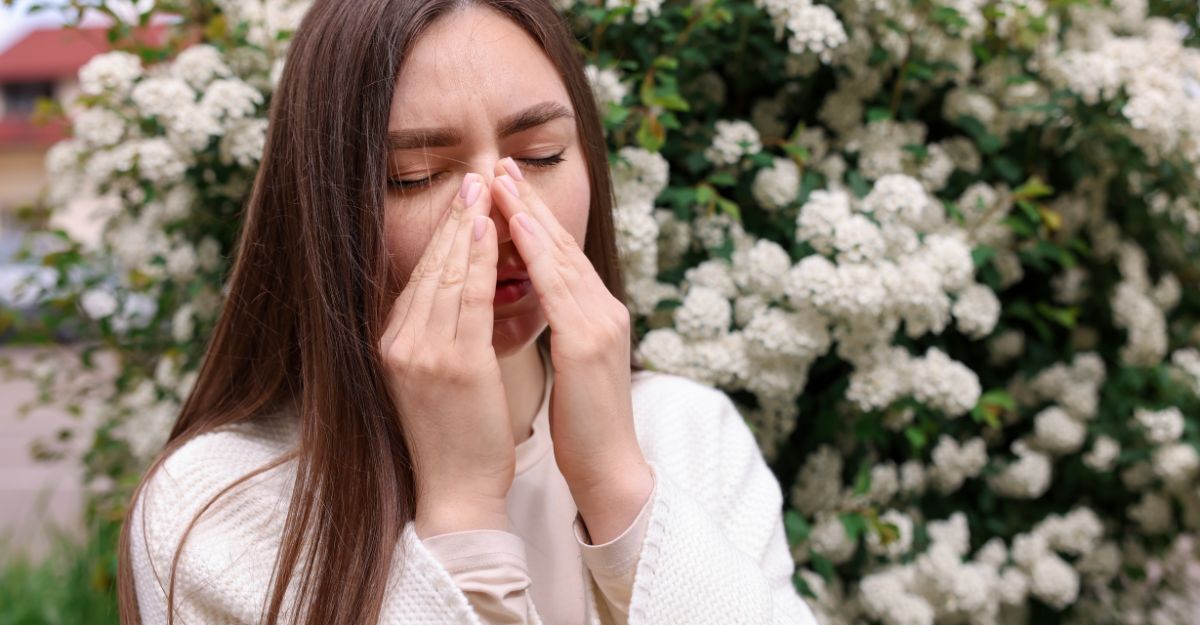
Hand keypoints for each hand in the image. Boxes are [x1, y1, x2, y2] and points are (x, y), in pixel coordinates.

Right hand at [379, 172, 512, 537]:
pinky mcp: (450, 364)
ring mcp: (420, 352)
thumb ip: (434, 336)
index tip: (460, 200)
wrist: (455, 491)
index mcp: (391, 344)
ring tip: (482, 188)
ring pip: (445, 274)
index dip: (440, 235)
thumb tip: (447, 297)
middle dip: (452, 219)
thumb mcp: (430, 380)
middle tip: (473, 176)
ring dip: (466, 226)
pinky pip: (465, 298)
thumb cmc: (454, 437)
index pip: (416, 276)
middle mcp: (398, 343)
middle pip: (426, 267)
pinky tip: (489, 229)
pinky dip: (477, 259)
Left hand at [487, 158, 652, 540]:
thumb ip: (560, 326)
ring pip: (561, 256)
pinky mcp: (588, 343)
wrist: (609, 469)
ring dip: (528, 213)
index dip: (534, 218)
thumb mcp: (570, 364)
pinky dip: (537, 252)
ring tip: (501, 180)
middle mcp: (604, 309)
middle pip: (563, 244)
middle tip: (500, 163)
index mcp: (596, 315)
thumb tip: (535, 301)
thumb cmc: (583, 424)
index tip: (506, 186)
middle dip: (530, 201)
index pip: (561, 257)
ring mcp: (600, 323)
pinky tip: (516, 226)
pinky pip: (558, 286)